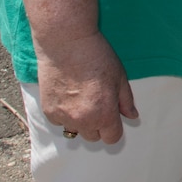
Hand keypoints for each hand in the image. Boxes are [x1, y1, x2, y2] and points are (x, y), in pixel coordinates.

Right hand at [35, 29, 138, 143]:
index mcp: (104, 114)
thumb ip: (126, 101)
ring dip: (79, 121)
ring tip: (81, 97)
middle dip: (97, 125)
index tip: (113, 117)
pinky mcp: (48, 111)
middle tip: (96, 102)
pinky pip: (59, 121)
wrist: (66, 43)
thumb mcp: (120, 77)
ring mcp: (63, 117)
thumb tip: (132, 117)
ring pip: (75, 130)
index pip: (112, 138)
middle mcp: (83, 121)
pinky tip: (67, 93)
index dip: (114, 128)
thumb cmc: (97, 56)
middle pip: (93, 137)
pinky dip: (64, 113)